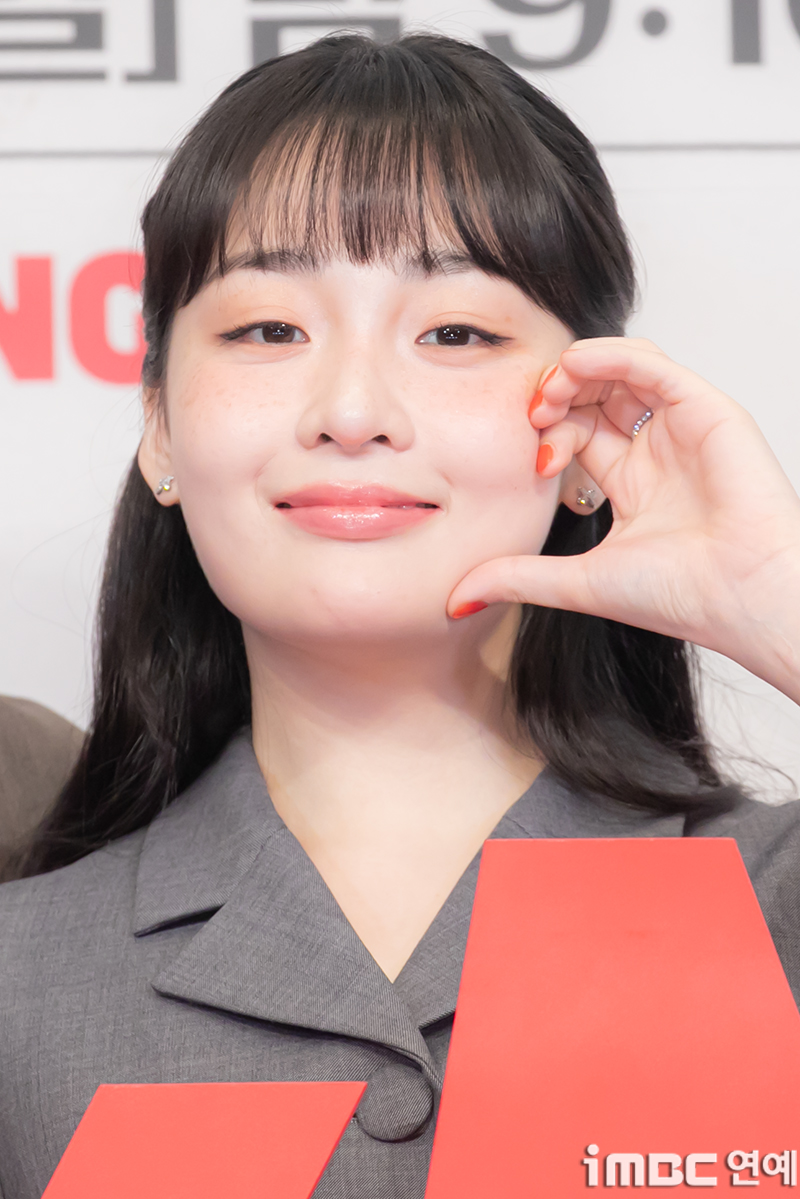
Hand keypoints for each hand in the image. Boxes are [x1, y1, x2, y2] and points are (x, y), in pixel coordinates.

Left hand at [447, 338, 799, 703]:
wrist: (741, 597)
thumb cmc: (681, 595)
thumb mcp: (576, 582)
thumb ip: (516, 579)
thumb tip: (454, 600)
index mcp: (632, 484)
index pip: (579, 434)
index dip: (549, 437)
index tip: (536, 466)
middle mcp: (656, 451)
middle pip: (596, 397)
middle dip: (556, 398)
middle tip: (535, 416)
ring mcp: (682, 427)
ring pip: (621, 370)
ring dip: (577, 370)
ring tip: (552, 392)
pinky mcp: (706, 409)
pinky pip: (650, 362)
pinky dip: (609, 354)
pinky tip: (576, 365)